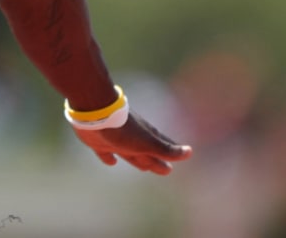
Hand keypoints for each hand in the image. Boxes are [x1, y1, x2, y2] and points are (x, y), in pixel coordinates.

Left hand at [73, 110, 192, 174]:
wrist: (96, 114)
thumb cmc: (124, 130)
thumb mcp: (148, 142)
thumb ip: (166, 149)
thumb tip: (190, 152)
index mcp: (145, 137)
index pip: (163, 147)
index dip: (172, 154)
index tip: (183, 156)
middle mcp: (132, 139)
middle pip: (147, 153)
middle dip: (157, 161)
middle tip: (167, 170)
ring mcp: (115, 140)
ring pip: (130, 153)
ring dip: (138, 160)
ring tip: (145, 167)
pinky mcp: (99, 142)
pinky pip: (106, 153)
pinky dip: (109, 158)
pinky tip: (112, 162)